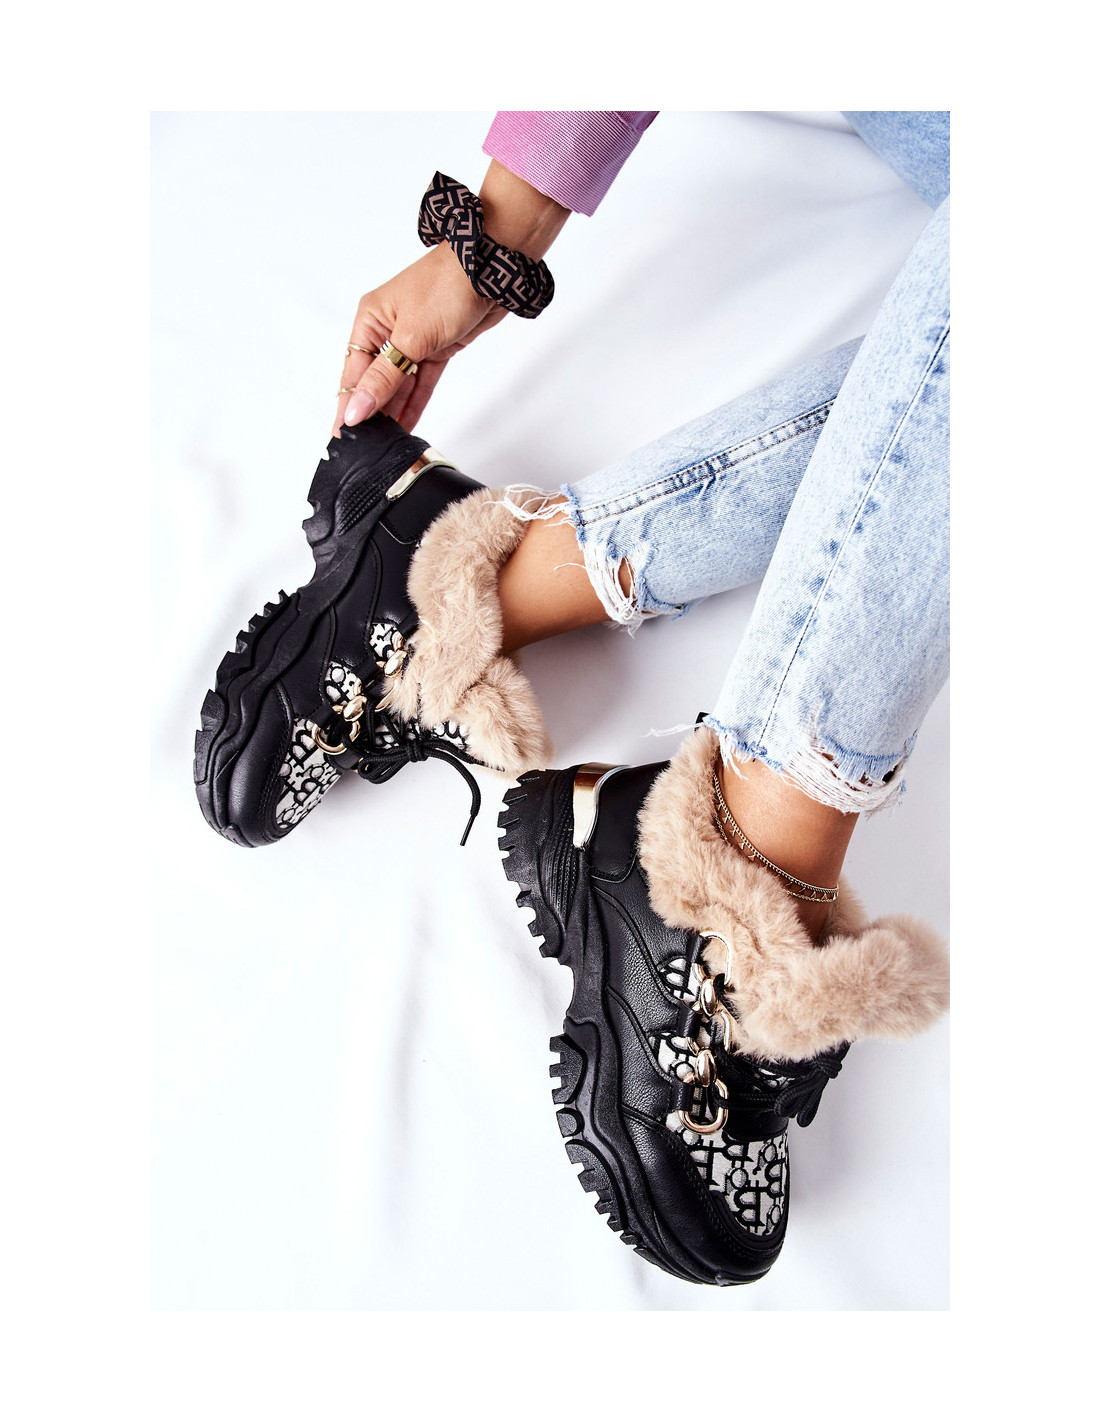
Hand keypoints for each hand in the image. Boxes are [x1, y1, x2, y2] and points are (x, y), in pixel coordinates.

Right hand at [335, 161, 569, 433]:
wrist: (490, 271)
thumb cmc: (447, 285)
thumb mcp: (410, 337)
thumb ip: (384, 378)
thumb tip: (357, 408)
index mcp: (370, 320)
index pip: (353, 373)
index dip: (348, 406)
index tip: (343, 436)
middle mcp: (387, 330)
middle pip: (374, 381)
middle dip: (371, 413)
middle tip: (365, 447)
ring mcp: (413, 340)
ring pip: (398, 385)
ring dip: (393, 412)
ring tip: (385, 443)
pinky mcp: (436, 348)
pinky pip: (420, 382)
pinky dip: (415, 403)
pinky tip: (406, 425)